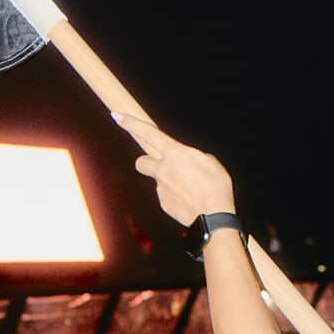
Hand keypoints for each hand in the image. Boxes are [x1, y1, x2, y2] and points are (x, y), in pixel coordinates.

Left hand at [116, 116, 236, 228]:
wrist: (213, 216)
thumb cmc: (215, 186)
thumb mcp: (209, 161)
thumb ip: (191, 157)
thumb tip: (185, 163)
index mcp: (175, 153)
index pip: (148, 133)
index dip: (131, 123)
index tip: (117, 117)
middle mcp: (163, 169)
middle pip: (141, 161)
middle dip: (148, 162)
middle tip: (163, 166)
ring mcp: (160, 187)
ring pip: (158, 180)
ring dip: (169, 181)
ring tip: (189, 188)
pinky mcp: (163, 203)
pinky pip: (165, 196)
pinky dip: (175, 196)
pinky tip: (189, 199)